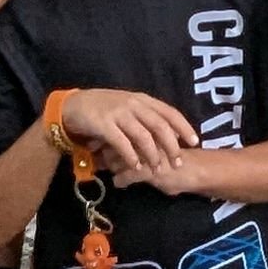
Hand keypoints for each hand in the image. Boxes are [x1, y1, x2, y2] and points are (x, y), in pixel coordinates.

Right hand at [62, 87, 197, 182]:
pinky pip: (121, 142)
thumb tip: (169, 134)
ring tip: (157, 168)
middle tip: (178, 161)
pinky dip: (131, 156)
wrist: (73, 105)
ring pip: (142, 135)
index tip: (194, 141)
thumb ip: (146, 118)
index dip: (183, 126)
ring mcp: (118, 113)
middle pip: (159, 125)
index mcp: (142, 100)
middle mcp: (133, 104)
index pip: (169, 112)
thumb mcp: (128, 108)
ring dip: (152, 154)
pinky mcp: (103, 124)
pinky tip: (136, 166)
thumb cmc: (104, 109)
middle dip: (171, 145)